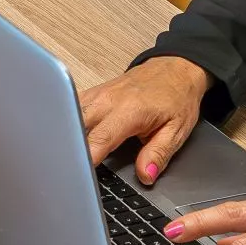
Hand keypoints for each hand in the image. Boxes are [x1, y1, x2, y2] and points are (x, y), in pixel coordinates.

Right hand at [79, 57, 211, 185]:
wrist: (176, 69)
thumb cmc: (177, 96)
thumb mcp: (177, 130)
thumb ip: (158, 154)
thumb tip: (145, 175)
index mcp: (130, 110)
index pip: (99, 139)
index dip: (88, 160)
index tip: (82, 176)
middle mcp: (108, 100)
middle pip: (75, 127)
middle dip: (71, 150)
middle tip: (72, 173)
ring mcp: (98, 94)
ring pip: (69, 116)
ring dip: (68, 136)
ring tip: (67, 158)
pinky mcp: (94, 93)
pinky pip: (73, 108)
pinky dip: (69, 124)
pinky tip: (71, 139)